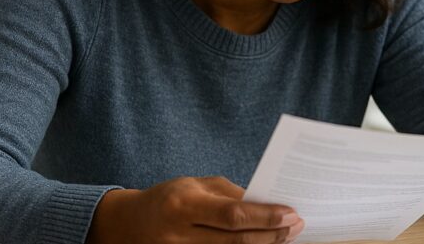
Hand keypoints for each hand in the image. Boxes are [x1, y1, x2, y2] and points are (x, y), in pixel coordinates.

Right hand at [86, 176, 304, 243]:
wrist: (126, 225)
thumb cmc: (169, 198)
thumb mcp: (196, 185)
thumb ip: (230, 195)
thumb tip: (267, 205)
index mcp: (184, 204)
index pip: (233, 215)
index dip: (265, 216)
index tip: (292, 213)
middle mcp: (179, 234)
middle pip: (237, 241)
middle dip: (272, 234)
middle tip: (298, 226)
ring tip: (287, 237)